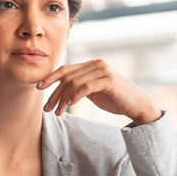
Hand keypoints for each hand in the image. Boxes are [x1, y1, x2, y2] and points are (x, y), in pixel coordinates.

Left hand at [38, 59, 161, 125]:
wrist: (138, 106)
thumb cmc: (116, 100)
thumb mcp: (94, 92)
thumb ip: (80, 87)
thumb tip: (61, 90)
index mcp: (92, 64)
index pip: (66, 69)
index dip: (50, 77)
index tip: (38, 88)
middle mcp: (97, 63)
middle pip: (67, 76)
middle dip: (54, 93)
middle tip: (47, 108)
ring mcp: (103, 70)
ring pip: (74, 82)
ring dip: (62, 99)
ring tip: (56, 112)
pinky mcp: (109, 80)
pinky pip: (85, 87)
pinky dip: (74, 97)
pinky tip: (68, 106)